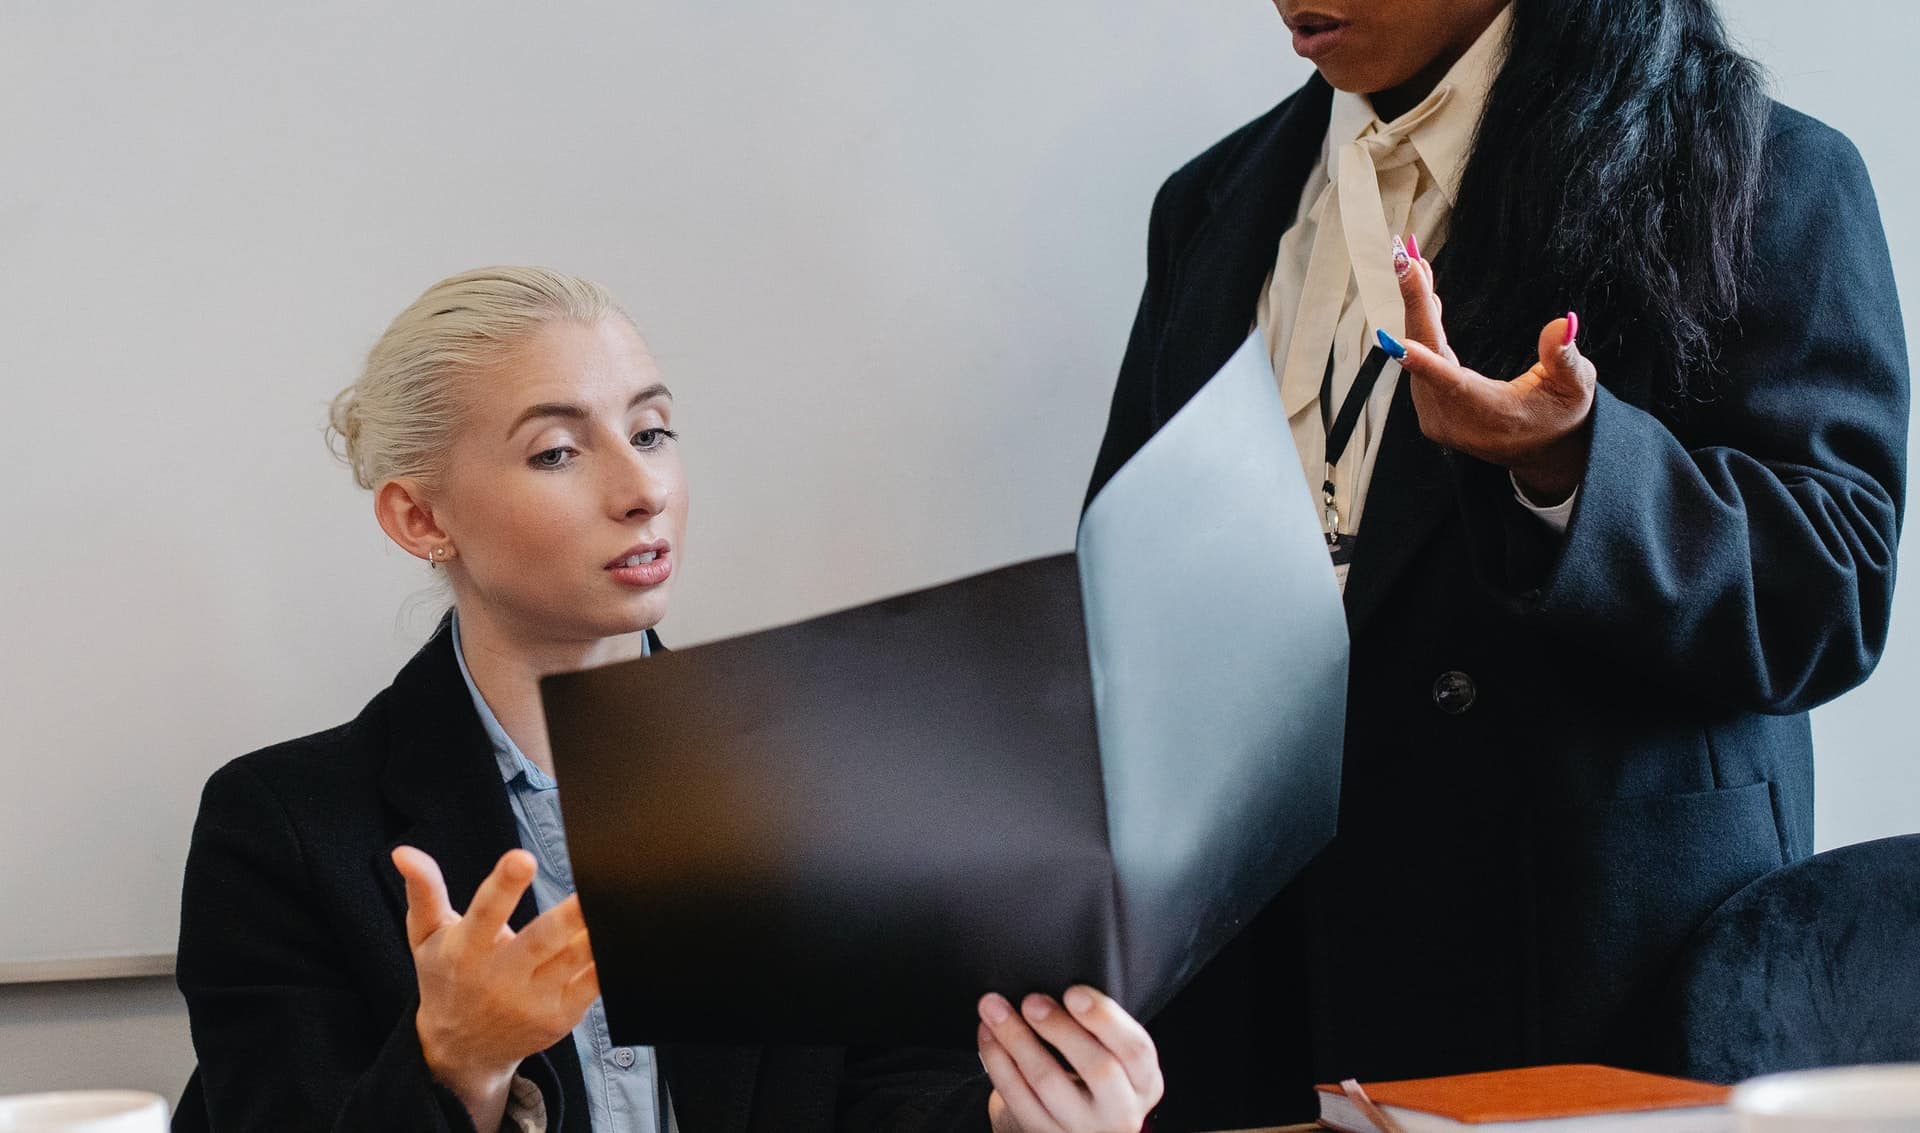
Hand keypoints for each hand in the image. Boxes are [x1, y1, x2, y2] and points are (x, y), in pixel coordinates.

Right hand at [393, 846, 599, 1129]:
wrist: (461, 1049)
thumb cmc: (445, 979)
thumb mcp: (425, 937)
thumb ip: (423, 892)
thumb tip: (404, 852)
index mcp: (466, 951)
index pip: (485, 914)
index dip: (503, 886)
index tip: (522, 858)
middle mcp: (500, 978)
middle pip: (542, 940)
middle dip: (568, 914)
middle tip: (590, 887)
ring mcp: (534, 1000)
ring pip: (575, 958)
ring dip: (596, 931)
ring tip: (615, 899)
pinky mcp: (561, 1016)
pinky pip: (593, 982)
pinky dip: (607, 958)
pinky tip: (621, 932)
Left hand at [976, 986, 1162, 1132]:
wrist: (1072, 1124)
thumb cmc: (1092, 1076)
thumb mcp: (1112, 1054)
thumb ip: (1100, 1028)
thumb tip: (1060, 989)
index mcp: (1144, 1083)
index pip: (1136, 1050)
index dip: (1105, 1018)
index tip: (1074, 992)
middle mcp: (1120, 1111)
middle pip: (1097, 1068)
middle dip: (1060, 1028)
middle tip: (1031, 1001)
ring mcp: (1082, 1129)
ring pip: (1048, 1082)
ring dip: (1016, 1038)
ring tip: (995, 1009)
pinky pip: (1016, 1096)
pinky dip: (997, 1060)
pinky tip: (988, 1035)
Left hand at [1390, 235, 1596, 503]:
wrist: (1542, 450)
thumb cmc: (1561, 414)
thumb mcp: (1576, 386)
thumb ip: (1565, 357)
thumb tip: (1563, 323)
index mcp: (1489, 415)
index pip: (1453, 387)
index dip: (1425, 364)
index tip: (1397, 342)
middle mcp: (1454, 419)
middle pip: (1428, 356)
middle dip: (1415, 304)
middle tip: (1405, 259)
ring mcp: (1436, 416)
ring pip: (1418, 355)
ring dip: (1417, 309)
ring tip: (1414, 265)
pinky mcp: (1430, 407)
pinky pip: (1420, 362)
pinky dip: (1421, 326)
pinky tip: (1424, 297)